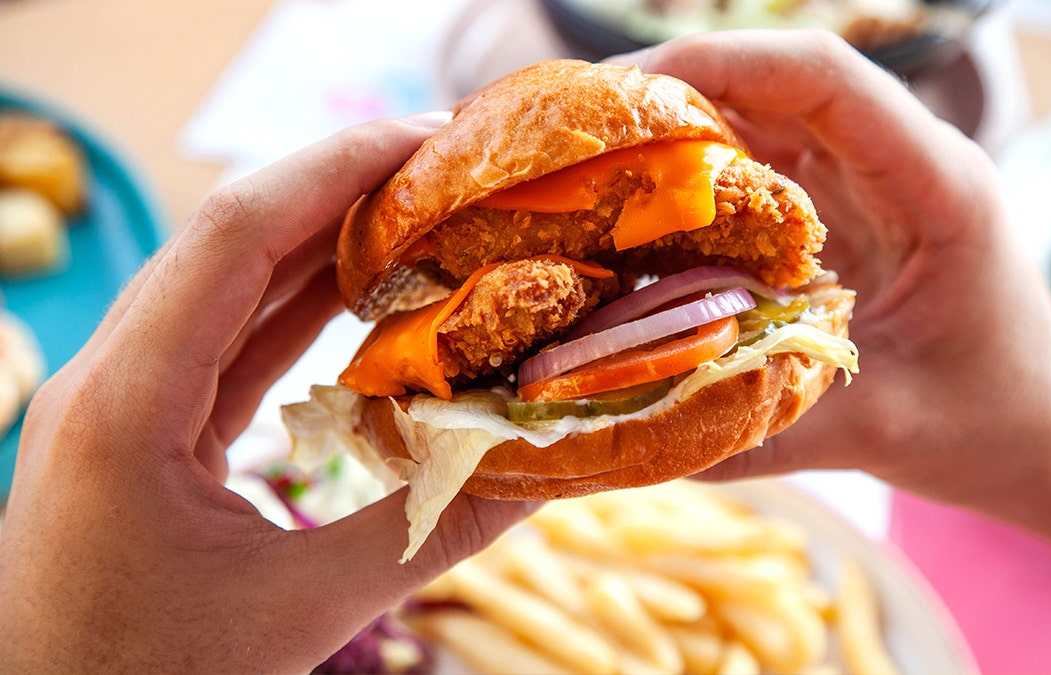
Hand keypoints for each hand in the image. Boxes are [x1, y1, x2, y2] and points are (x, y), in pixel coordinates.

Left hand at [0, 116, 533, 671]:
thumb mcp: (299, 612)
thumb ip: (426, 532)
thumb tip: (547, 469)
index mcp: (125, 405)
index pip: (232, 236)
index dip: (334, 169)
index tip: (430, 140)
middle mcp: (110, 379)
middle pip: (228, 238)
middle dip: (340, 188)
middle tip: (448, 168)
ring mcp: (121, 399)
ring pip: (227, 281)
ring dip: (323, 240)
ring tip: (422, 213)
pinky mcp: (144, 426)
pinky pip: (228, 337)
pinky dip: (300, 304)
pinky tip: (366, 290)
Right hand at [624, 32, 1050, 636]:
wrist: (1047, 435)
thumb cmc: (995, 423)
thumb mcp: (886, 431)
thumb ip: (770, 430)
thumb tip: (636, 438)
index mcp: (936, 186)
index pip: (825, 78)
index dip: (724, 62)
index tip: (627, 89)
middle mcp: (898, 166)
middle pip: (779, 85)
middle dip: (674, 93)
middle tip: (575, 133)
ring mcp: (868, 187)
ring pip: (762, 124)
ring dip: (676, 137)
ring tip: (586, 169)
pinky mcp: (842, 219)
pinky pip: (759, 179)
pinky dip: (695, 189)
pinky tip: (636, 221)